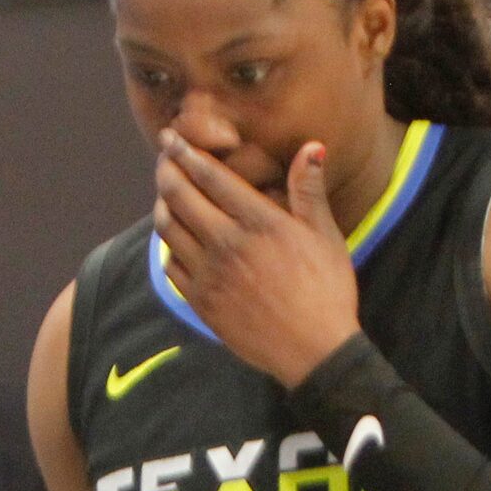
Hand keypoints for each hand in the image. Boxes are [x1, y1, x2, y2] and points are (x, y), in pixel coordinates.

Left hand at [152, 132, 361, 388]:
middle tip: (164, 157)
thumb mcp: (326, 237)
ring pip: (168, 228)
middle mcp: (227, 244)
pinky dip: (167, 244)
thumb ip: (309, 190)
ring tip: (166, 193)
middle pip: (179, 196)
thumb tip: (312, 146)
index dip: (186, 152)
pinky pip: (169, 264)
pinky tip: (175, 237)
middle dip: (166, 170)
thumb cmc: (327, 292)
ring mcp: (209, 274)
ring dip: (162, 203)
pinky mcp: (200, 302)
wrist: (313, 352)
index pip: (210, 176)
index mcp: (259, 222)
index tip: (171, 138)